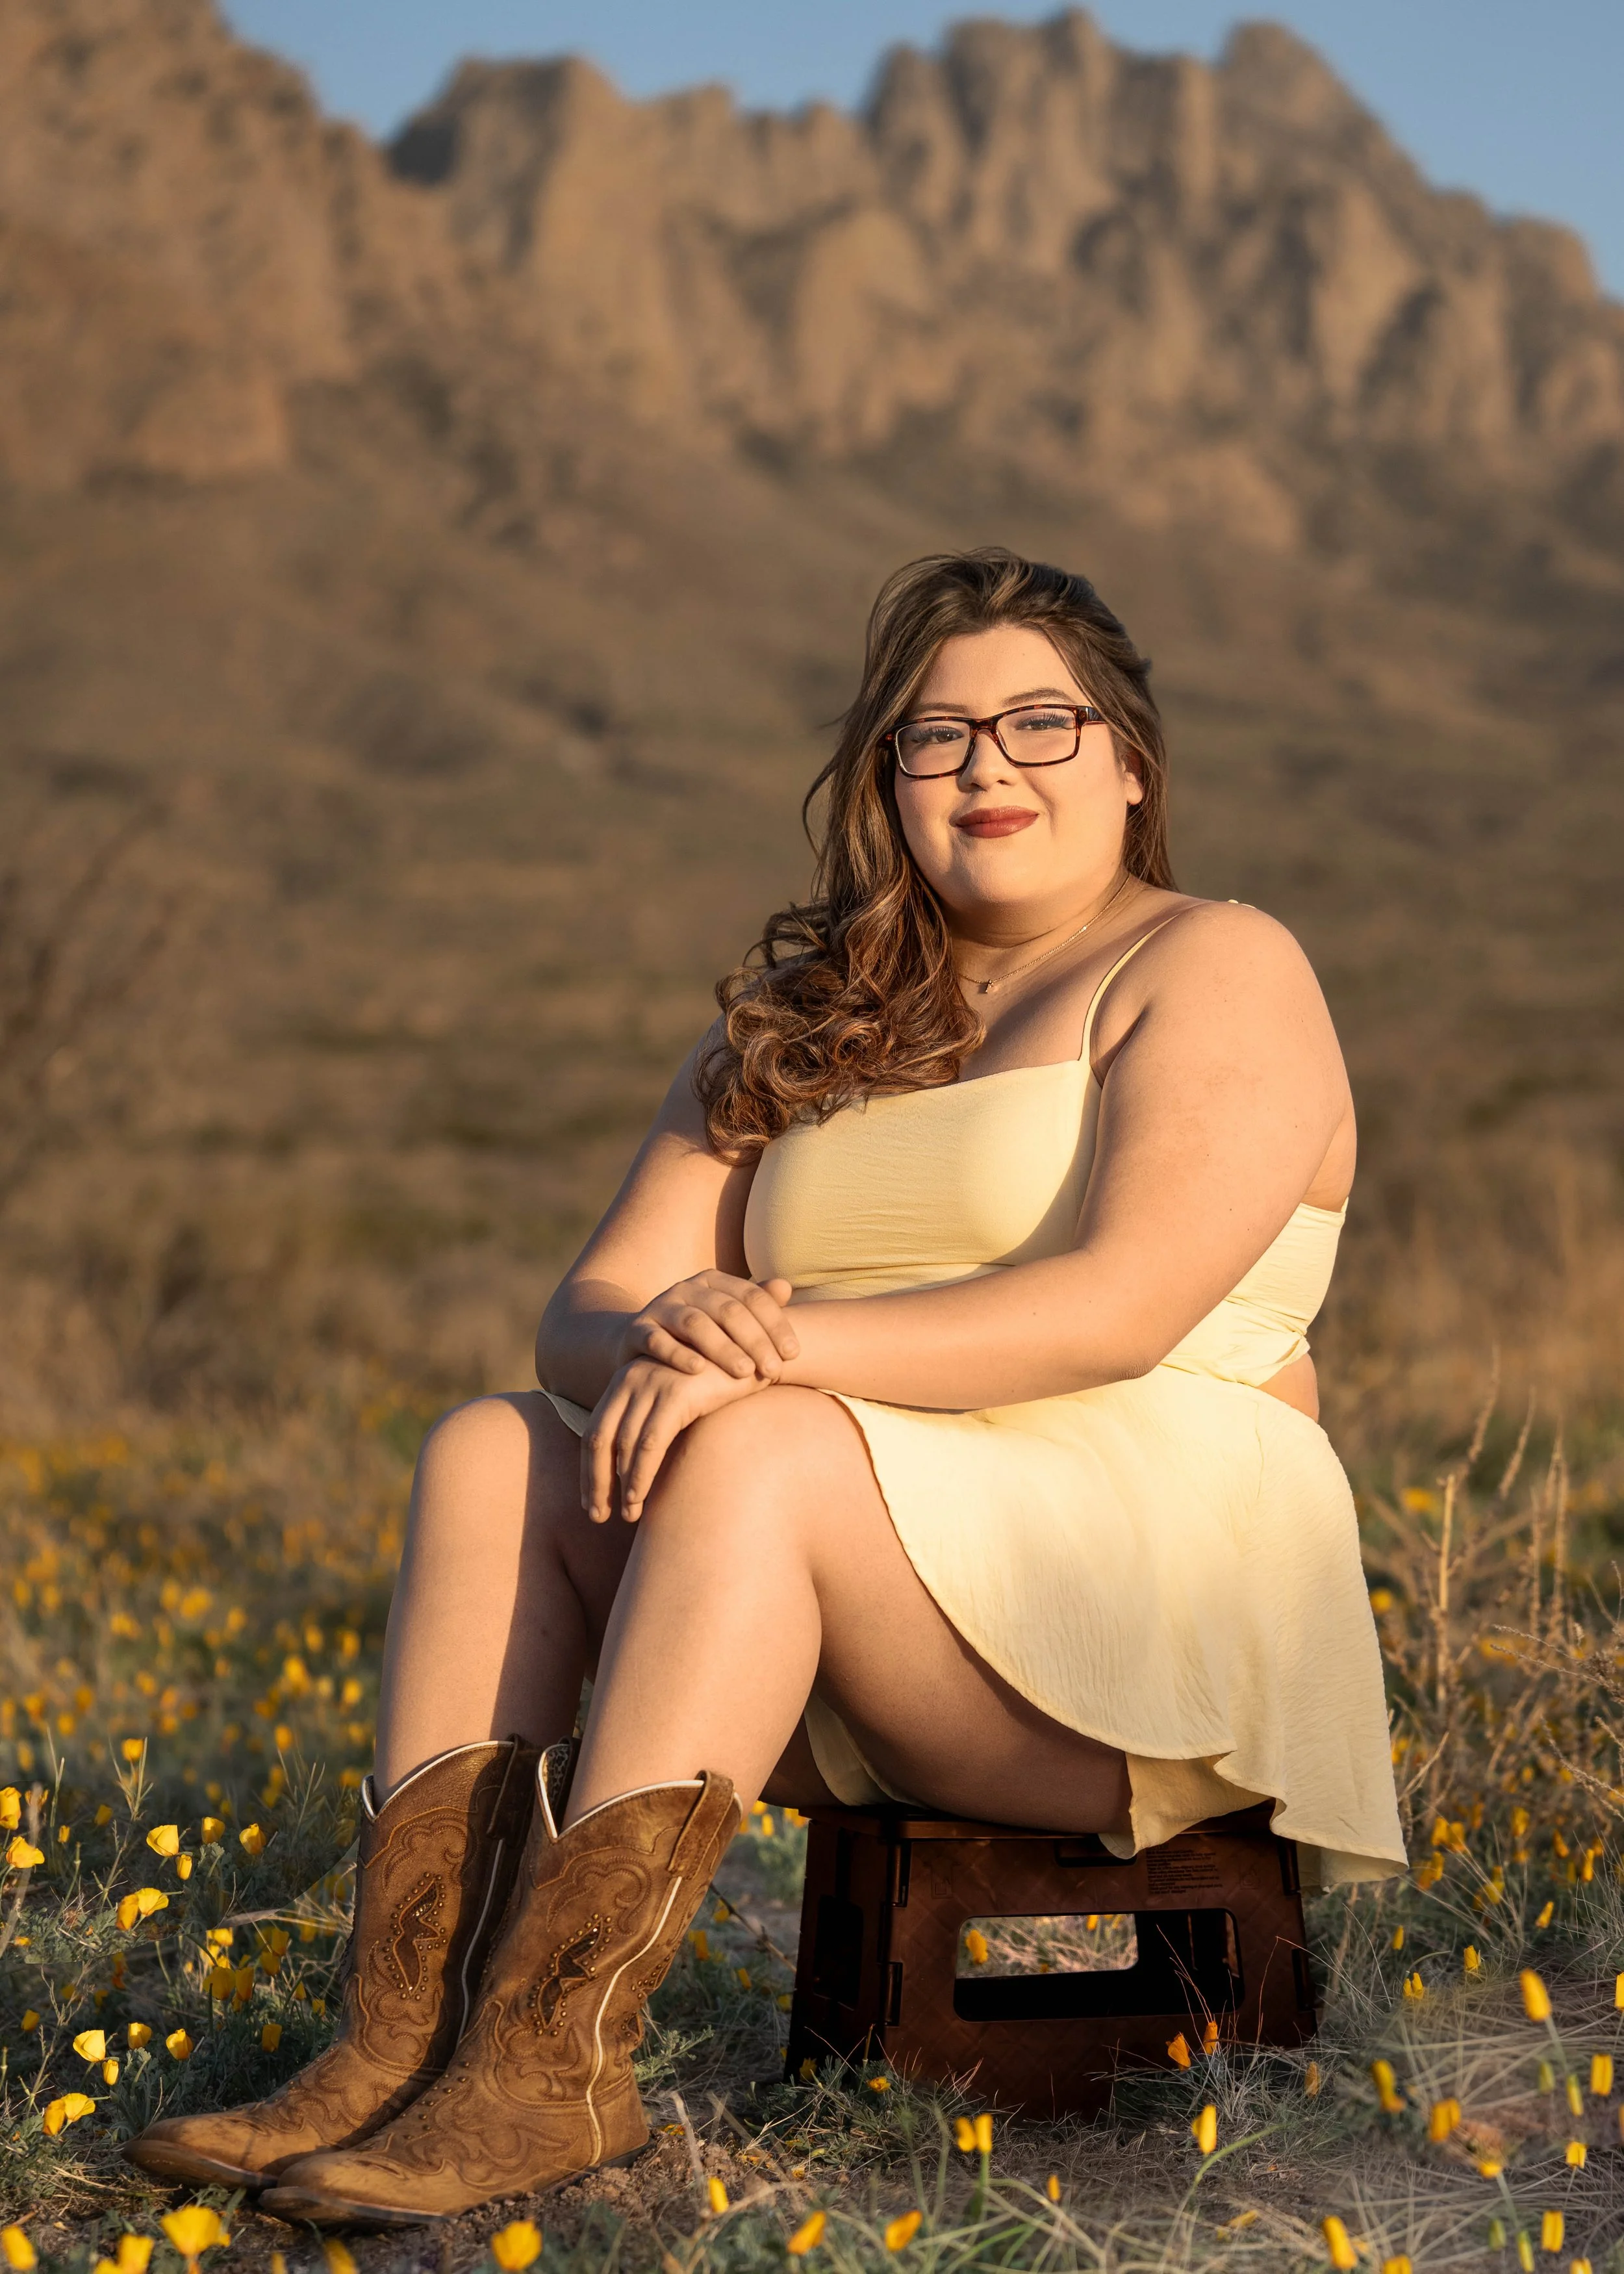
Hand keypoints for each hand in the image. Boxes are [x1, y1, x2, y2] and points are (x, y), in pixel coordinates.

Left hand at [583, 1355, 764, 1523]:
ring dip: (621, 1485)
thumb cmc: (717, 1383)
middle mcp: (631, 1379)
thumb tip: (632, 1467)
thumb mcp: (675, 1398)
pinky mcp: (676, 1394)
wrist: (754, 1354)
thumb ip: (652, 1421)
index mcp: (625, 1381)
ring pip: (623, 1445)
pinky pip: (650, 1444)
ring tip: (627, 1515)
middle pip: (598, 1439)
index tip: (592, 1501)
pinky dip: (639, 1475)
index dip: (589, 1470)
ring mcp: (652, 1384)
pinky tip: (637, 1498)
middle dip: (595, 1481)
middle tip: (597, 1516)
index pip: (594, 1431)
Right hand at [617, 1270, 797, 1382]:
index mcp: (713, 1281)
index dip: (775, 1324)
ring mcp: (660, 1307)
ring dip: (722, 1348)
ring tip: (745, 1372)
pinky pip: (657, 1340)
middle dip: (754, 1341)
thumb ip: (755, 1305)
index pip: (752, 1297)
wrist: (638, 1343)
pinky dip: (677, 1354)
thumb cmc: (696, 1336)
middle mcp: (687, 1288)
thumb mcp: (725, 1320)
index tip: (792, 1354)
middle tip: (773, 1370)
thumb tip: (786, 1287)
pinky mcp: (637, 1330)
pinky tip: (698, 1371)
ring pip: (695, 1324)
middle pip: (727, 1310)